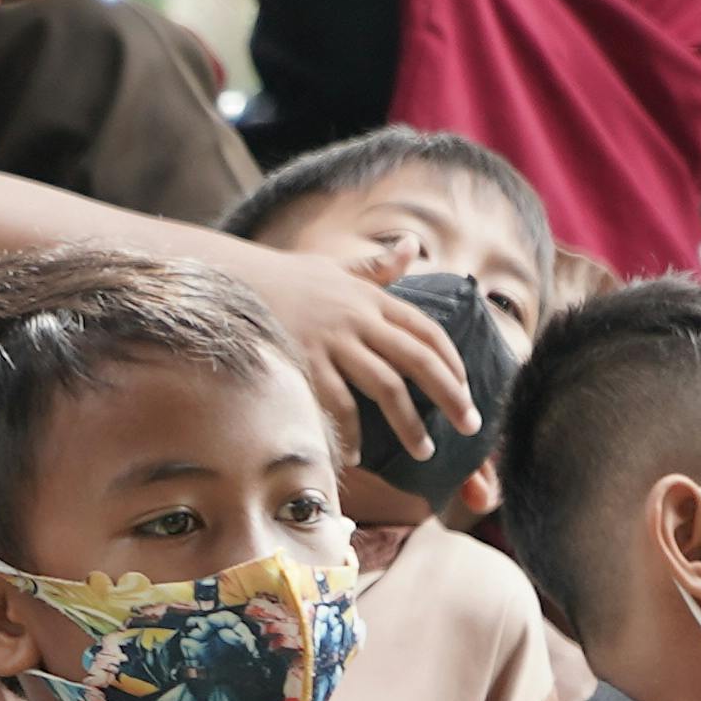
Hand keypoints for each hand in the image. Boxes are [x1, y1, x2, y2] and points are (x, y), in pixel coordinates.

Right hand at [244, 244, 474, 462]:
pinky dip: (352, 432)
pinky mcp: (304, 362)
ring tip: (425, 451)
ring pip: (387, 387)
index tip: (468, 390)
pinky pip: (338, 404)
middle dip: (451, 396)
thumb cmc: (284, 280)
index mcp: (371, 299)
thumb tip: (411, 244)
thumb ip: (376, 267)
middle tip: (472, 426)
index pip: (428, 331)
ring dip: (410, 424)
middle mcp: (358, 318)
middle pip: (419, 361)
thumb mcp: (335, 267)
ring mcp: (332, 341)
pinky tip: (359, 455)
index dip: (453, 363)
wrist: (229, 278)